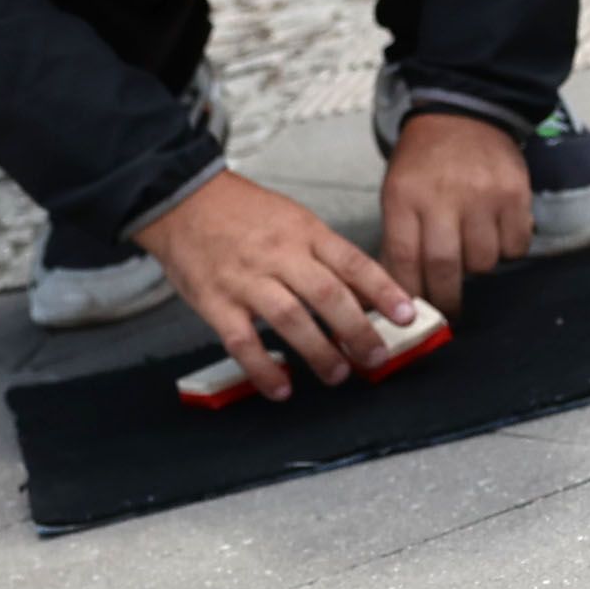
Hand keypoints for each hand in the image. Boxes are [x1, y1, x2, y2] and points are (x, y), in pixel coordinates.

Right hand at [132, 170, 417, 401]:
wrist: (182, 200)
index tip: (407, 316)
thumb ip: (325, 254)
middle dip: (358, 331)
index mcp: (304, 232)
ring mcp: (246, 280)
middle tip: (375, 357)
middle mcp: (279, 255)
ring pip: (291, 320)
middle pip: (328, 295)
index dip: (384, 292)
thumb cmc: (240, 212)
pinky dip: (263, 369)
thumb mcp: (293, 219)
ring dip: (318, 352)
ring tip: (336, 373)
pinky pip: (243, 342)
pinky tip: (281, 387)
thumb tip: (365, 292)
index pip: (353, 263)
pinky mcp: (215, 302)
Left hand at [377, 109, 532, 313]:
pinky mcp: (516, 194)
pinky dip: (507, 250)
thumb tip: (400, 293)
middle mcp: (444, 196)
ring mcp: (483, 195)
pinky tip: (496, 235)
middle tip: (448, 310)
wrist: (463, 114)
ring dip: (477, 269)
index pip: (404, 258)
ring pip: (483, 261)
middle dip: (446, 298)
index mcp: (405, 196)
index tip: (414, 313)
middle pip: (445, 266)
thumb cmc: (424, 162)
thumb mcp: (397, 192)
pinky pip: (515, 246)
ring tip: (471, 253)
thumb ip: (399, 238)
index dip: (410, 293)